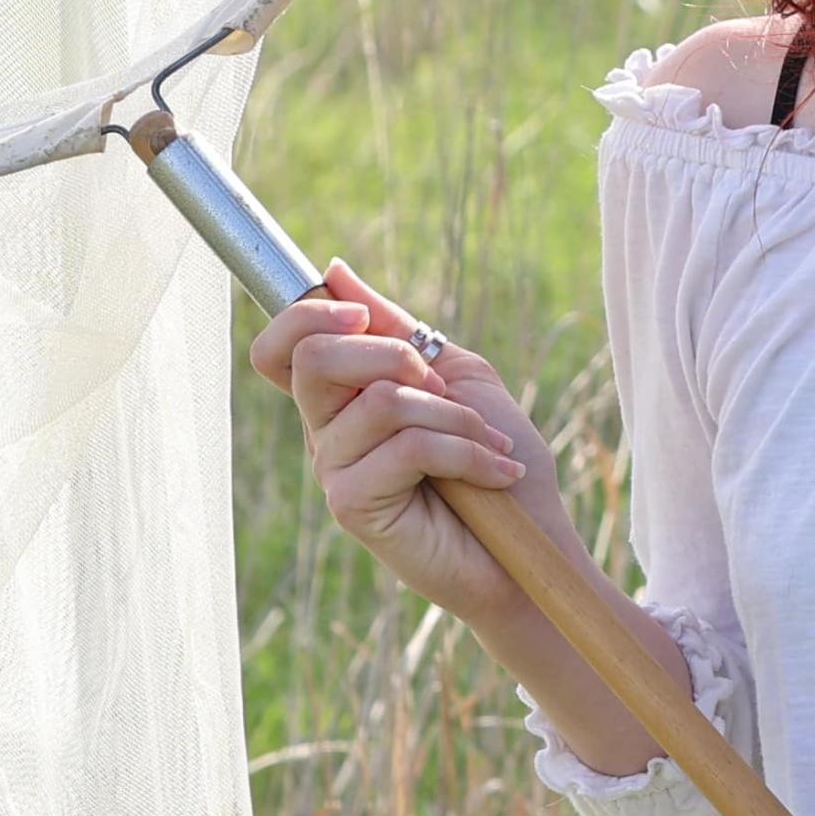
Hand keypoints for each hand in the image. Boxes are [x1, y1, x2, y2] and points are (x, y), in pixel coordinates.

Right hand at [247, 260, 554, 624]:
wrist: (534, 545)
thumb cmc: (500, 460)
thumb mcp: (456, 376)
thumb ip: (396, 328)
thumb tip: (332, 270)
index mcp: (342, 401)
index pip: (280, 348)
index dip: (306, 315)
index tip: (363, 316)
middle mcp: (326, 435)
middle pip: (314, 357)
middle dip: (395, 355)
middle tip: (443, 388)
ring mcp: (335, 473)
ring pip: (380, 400)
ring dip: (455, 416)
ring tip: (488, 446)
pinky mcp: (353, 507)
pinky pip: (405, 447)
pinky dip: (465, 452)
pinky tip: (495, 475)